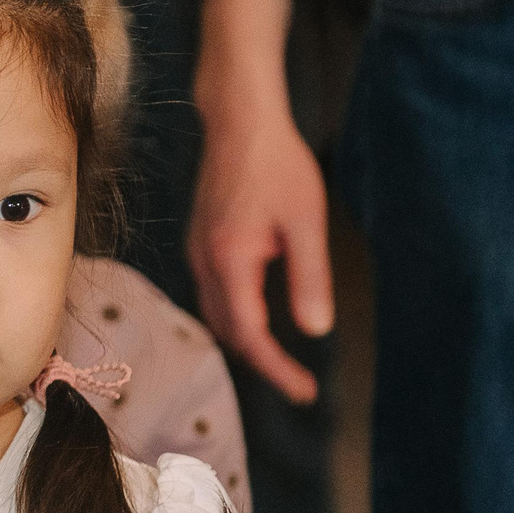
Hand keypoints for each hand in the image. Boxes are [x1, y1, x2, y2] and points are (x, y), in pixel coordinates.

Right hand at [189, 0, 333, 401]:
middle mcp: (204, 262)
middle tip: (299, 383)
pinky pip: (214, 293)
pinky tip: (259, 314)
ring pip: (217, 314)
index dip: (277, 369)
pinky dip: (235, 315)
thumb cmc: (277, 163)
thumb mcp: (305, 221)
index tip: (305, 393)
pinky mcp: (201, 240)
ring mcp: (197, 251)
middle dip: (262, 361)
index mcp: (230, 261)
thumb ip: (310, 278)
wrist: (239, 120)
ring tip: (282, 358)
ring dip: (247, 340)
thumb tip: (316, 331)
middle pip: (228, 331)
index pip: (250, 335)